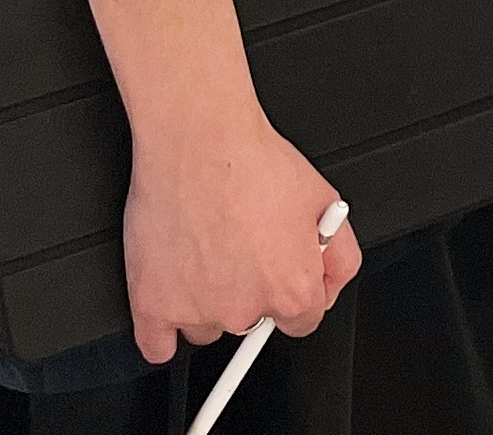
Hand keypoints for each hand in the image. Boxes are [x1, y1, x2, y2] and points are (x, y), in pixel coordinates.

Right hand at [119, 111, 356, 362]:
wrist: (201, 144)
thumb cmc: (256, 166)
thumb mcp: (326, 203)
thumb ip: (341, 256)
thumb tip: (331, 283)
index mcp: (293, 291)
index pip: (303, 322)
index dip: (293, 294)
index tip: (280, 279)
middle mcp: (245, 311)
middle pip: (251, 323)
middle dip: (250, 293)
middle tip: (240, 250)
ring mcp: (196, 312)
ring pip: (206, 328)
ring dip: (206, 304)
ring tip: (205, 253)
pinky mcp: (152, 307)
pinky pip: (157, 348)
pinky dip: (163, 332)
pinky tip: (174, 301)